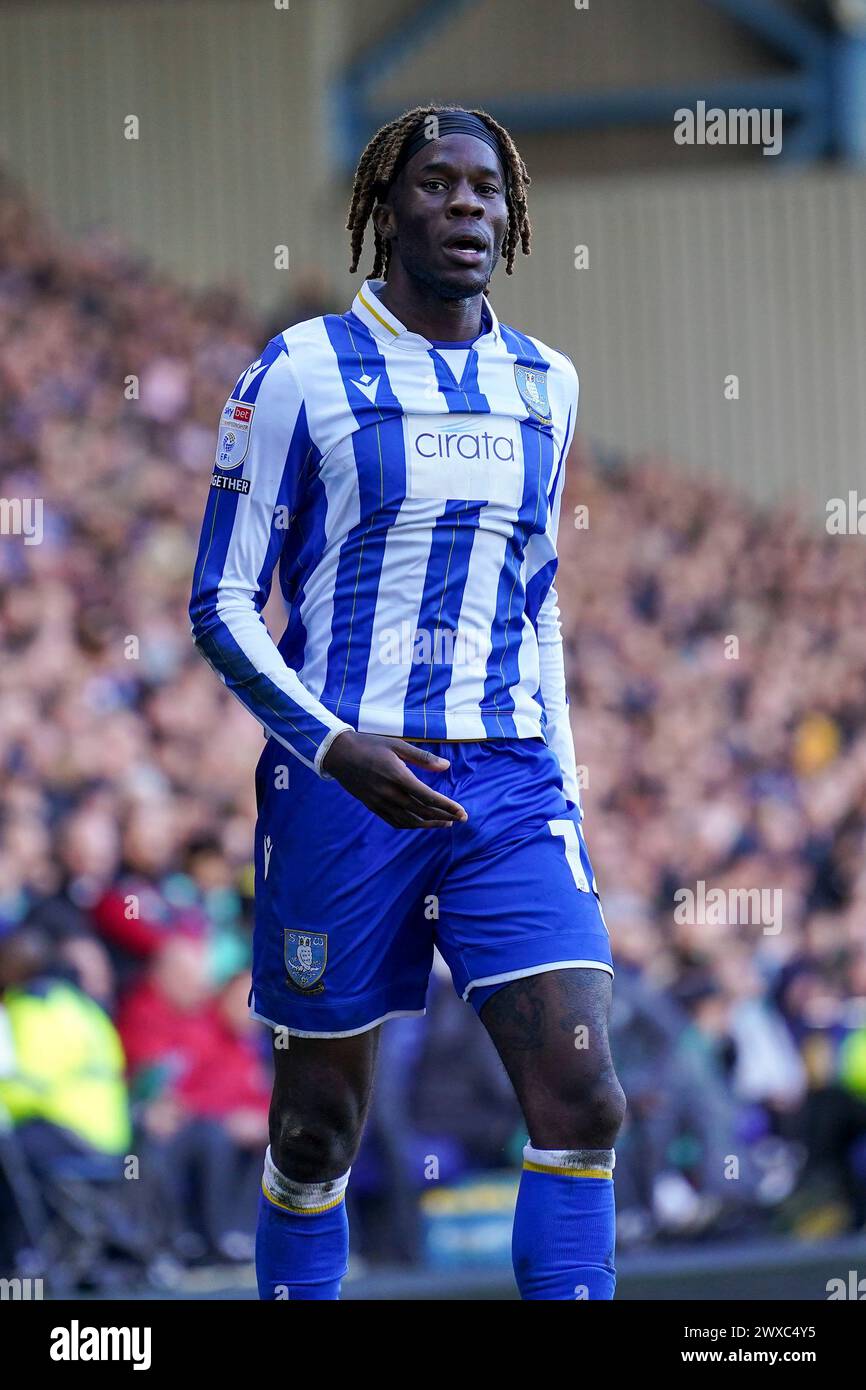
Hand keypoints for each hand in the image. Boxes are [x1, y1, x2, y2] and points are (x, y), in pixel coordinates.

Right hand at [322, 731, 467, 828]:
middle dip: (444, 816)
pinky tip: (420, 823)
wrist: (339, 754)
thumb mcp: (398, 745)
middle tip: (460, 819)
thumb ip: (422, 757)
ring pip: (409, 821)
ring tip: (445, 823)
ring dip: (429, 824)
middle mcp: (389, 793)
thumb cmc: (370, 745)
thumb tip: (446, 766)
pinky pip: (394, 821)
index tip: (462, 811)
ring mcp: (379, 802)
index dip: (447, 806)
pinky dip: (410, 825)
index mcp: (398, 776)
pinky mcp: (372, 806)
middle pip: (422, 811)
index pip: (428, 797)